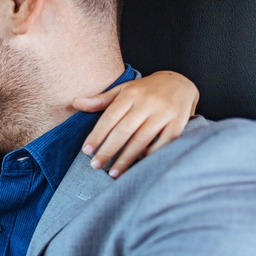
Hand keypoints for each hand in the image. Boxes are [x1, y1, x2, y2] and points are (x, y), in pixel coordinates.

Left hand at [73, 70, 198, 177]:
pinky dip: (150, 154)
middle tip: (95, 165)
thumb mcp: (123, 90)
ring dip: (126, 159)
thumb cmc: (146, 90)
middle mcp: (148, 103)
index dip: (97, 135)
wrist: (180, 82)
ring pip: (141, 140)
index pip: (109, 117)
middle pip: (124, 131)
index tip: (86, 151)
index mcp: (131, 94)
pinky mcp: (178, 123)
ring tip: (113, 173)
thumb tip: (75, 103)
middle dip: (108, 150)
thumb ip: (100, 100)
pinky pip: (163, 143)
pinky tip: (138, 165)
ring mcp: (164, 113)